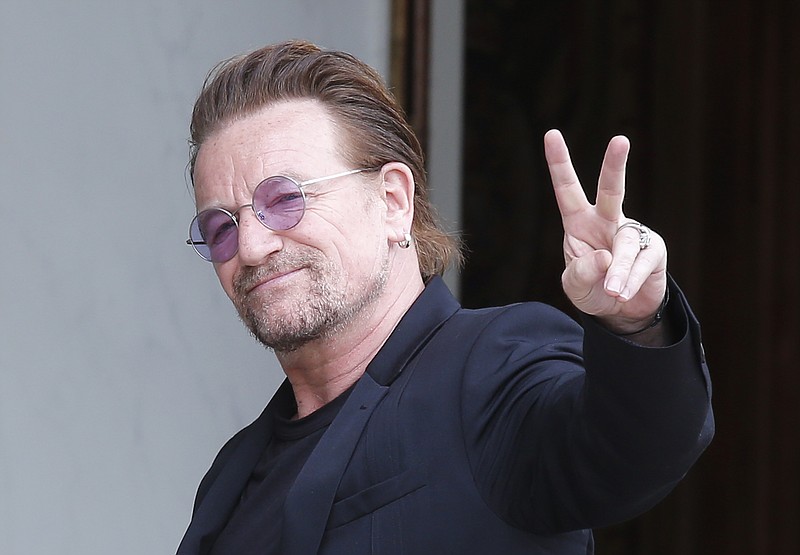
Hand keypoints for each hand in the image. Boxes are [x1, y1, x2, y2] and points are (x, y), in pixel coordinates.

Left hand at [543, 129, 667, 333]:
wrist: (620, 312)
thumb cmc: (591, 290)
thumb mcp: (574, 286)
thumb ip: (581, 272)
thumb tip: (604, 257)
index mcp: (579, 223)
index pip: (567, 190)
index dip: (560, 163)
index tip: (551, 134)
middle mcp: (606, 221)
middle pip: (611, 190)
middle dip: (615, 165)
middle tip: (620, 140)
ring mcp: (631, 232)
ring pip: (625, 245)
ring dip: (618, 273)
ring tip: (611, 292)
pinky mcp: (653, 249)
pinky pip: (642, 264)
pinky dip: (630, 282)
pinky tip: (621, 294)